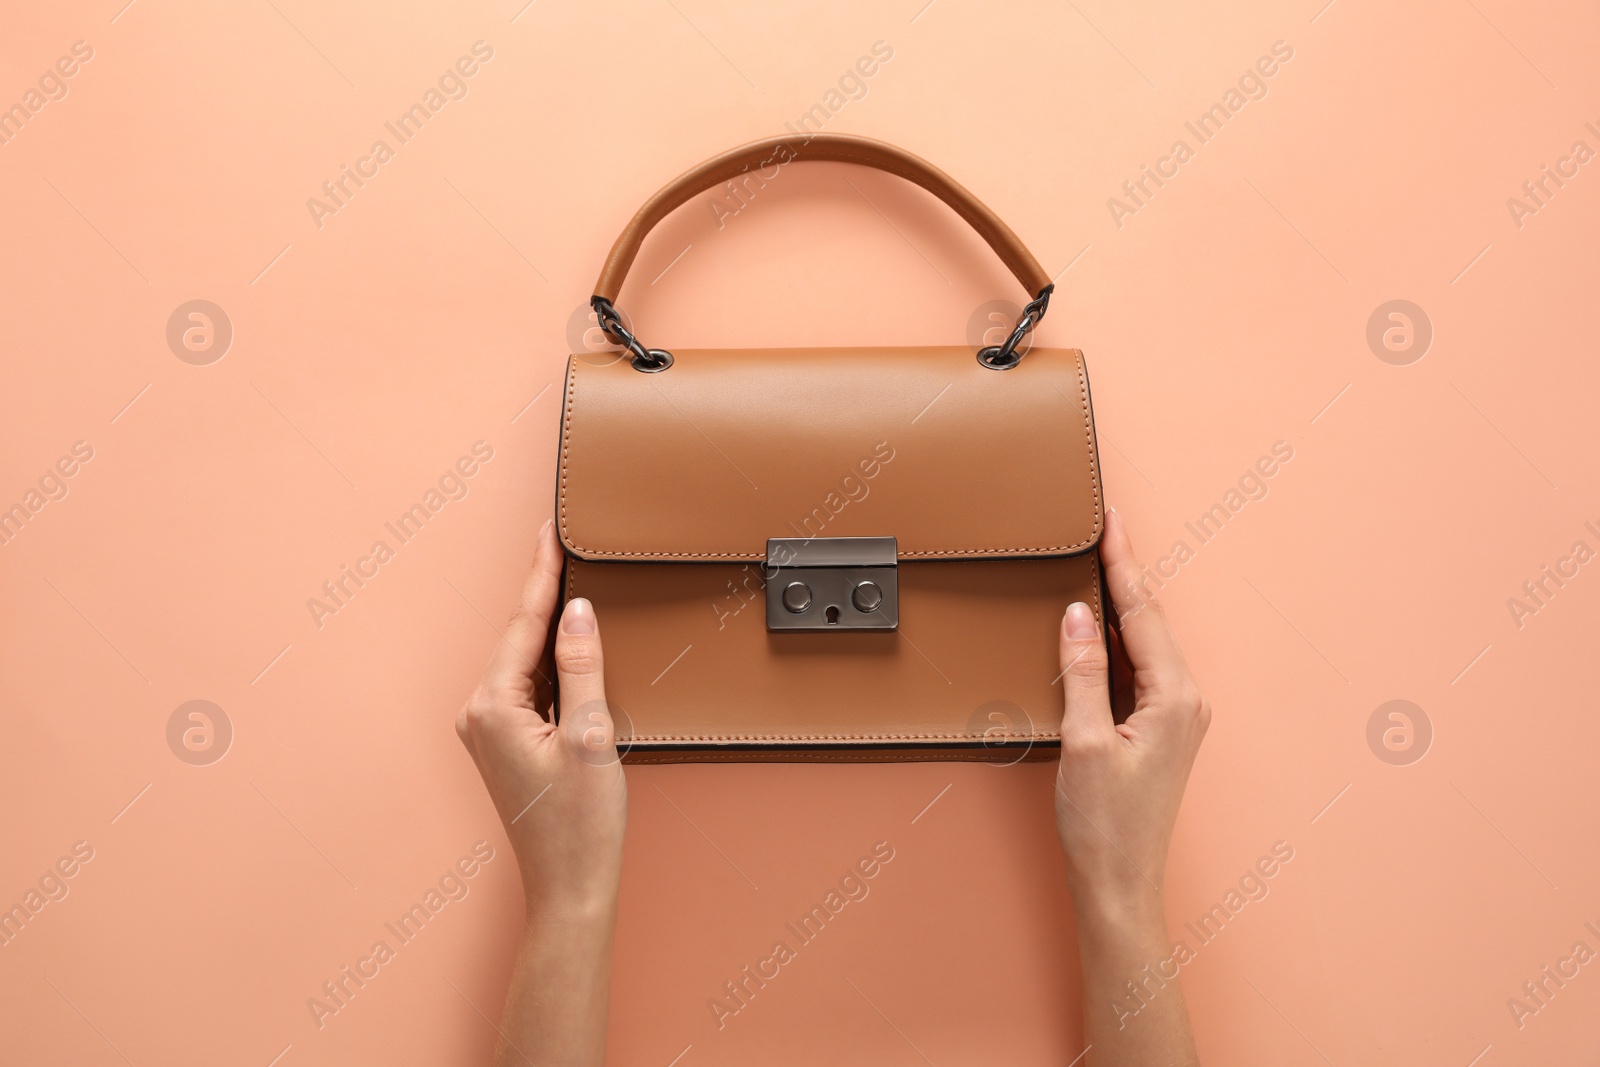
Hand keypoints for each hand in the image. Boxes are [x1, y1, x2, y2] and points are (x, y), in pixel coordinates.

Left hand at [456, 519, 625, 918]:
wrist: (569, 887)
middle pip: (519, 637)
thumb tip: (577, 612)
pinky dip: (552, 661)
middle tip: (562, 540)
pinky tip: (571, 641)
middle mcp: (479, 714)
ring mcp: (488, 730)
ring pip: (524, 660)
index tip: (550, 530)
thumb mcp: (591, 737)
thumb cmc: (580, 826)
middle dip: (544, 591)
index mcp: (493, 707)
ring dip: (549, 625)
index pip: (524, 624)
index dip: (543, 573)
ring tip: (570, 577)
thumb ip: (583, 667)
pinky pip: (528, 685)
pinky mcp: (505, 744)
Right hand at [1055, 504, 1209, 909]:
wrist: (1120, 885)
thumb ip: (1082, 671)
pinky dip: (1118, 640)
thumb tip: (1078, 614)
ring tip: (1098, 563)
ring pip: (1145, 643)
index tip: (1110, 519)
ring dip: (1120, 605)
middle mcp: (1187, 701)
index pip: (1142, 612)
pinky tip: (1098, 626)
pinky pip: (1140, 668)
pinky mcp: (1162, 731)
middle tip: (1103, 527)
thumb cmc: (1104, 825)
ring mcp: (1178, 716)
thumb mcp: (1083, 741)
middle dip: (1124, 573)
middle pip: (1149, 620)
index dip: (1122, 562)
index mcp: (1175, 697)